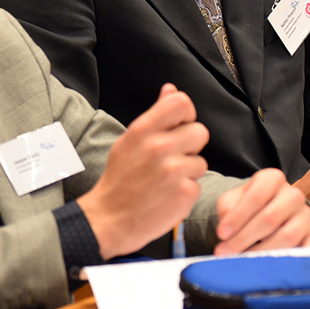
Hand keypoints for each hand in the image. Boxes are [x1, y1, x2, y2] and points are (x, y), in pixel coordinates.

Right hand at [78, 84, 208, 258]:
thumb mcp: (130, 141)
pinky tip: (168, 195)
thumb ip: (154, 116)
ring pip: (201, 161)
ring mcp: (173, 170)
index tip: (178, 129)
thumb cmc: (119, 180)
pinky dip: (186, 192)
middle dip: (190, 146)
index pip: (182, 103)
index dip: (185, 116)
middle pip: (200, 131)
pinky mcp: (184, 193)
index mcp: (142, 130)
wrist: (108, 219)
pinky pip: (198, 184)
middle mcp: (158, 147)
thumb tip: (170, 89)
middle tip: (172, 159)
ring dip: (188, 171)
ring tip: (166, 181)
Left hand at [213, 168, 309, 254]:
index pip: (256, 196)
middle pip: (270, 218)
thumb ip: (228, 211)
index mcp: (272, 179)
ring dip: (262, 252)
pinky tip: (270, 268)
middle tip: (226, 253)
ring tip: (242, 262)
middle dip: (245, 238)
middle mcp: (293, 195)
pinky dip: (288, 261)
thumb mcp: (231, 201)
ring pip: (287, 236)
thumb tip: (227, 233)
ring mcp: (307, 216)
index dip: (237, 217)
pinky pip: (306, 250)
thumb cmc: (247, 206)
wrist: (267, 214)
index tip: (221, 234)